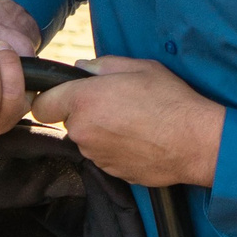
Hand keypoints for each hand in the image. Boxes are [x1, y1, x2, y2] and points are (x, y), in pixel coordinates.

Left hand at [32, 58, 224, 187]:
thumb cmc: (170, 101)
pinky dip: (115, 148)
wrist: (195, 142)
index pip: (42, 105)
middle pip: (69, 122)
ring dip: (101, 132)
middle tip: (115, 104)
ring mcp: (96, 155)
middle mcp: (83, 131)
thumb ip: (102, 65)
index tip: (63, 96)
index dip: (50, 99)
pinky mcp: (111, 171)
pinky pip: (104, 156)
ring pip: (87, 140)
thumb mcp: (139, 67)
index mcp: (84, 100)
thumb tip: (82, 68)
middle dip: (85, 113)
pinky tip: (139, 138)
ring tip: (132, 122)